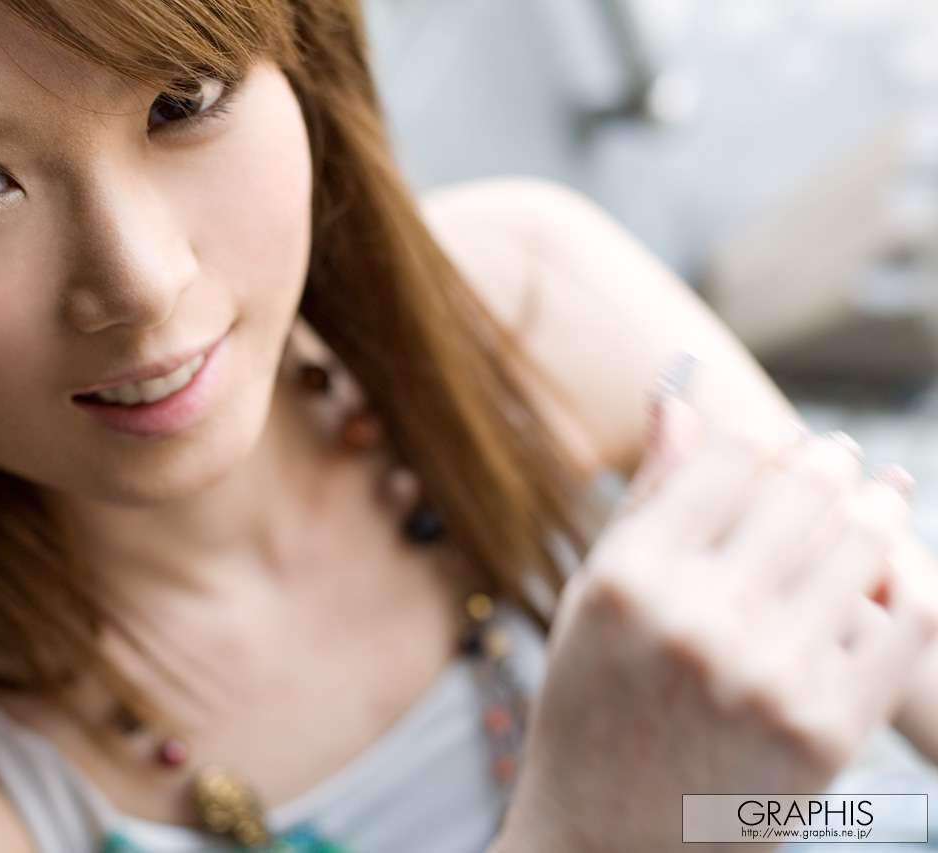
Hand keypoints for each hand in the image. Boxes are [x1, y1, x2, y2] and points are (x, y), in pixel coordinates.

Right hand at [491, 393, 937, 852]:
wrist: (612, 840)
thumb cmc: (595, 706)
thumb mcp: (595, 595)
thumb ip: (645, 495)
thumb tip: (678, 392)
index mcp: (629, 577)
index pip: (732, 458)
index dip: (764, 442)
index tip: (779, 448)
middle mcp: (698, 618)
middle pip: (805, 490)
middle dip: (829, 464)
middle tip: (839, 461)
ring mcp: (768, 675)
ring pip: (862, 543)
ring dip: (878, 508)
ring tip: (876, 500)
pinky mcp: (825, 728)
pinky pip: (902, 620)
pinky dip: (904, 582)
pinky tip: (890, 570)